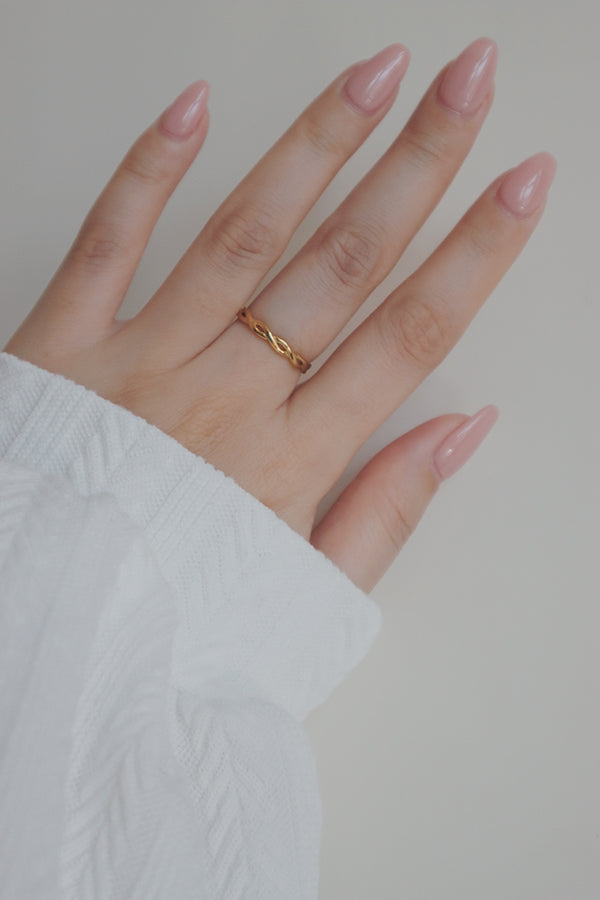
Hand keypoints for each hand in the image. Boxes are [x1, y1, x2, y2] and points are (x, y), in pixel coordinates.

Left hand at [3, 37, 555, 591]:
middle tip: (469, 84)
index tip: (523, 184)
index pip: (409, 336)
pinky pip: (107, 242)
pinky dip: (149, 171)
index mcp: (288, 462)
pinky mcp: (59, 349)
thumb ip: (387, 514)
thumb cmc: (177, 626)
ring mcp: (139, 364)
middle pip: (342, 263)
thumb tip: (461, 431)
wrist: (41, 649)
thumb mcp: (303, 596)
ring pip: (243, 234)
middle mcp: (222, 399)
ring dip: (316, 146)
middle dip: (418, 165)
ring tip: (375, 75)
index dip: (477, 253)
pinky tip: (196, 108)